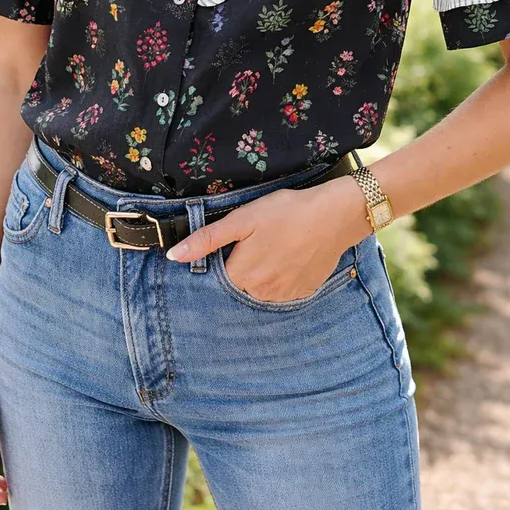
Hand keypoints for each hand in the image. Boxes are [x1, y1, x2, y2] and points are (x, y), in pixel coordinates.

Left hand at [165, 173, 370, 302]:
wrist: (334, 216)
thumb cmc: (286, 212)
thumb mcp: (242, 219)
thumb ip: (207, 240)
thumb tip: (174, 256)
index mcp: (241, 276)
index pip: (218, 276)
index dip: (224, 257)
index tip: (237, 242)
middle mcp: (260, 293)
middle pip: (240, 283)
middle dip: (244, 264)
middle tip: (261, 239)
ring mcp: (284, 296)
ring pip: (261, 288)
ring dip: (263, 271)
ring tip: (277, 244)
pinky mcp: (303, 292)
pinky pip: (283, 289)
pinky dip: (283, 275)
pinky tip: (291, 254)